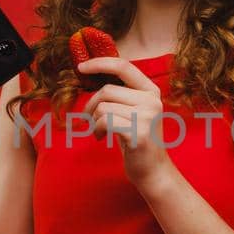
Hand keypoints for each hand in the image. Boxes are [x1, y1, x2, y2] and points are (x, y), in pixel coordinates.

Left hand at [75, 56, 176, 189]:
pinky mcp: (138, 133)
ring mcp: (146, 116)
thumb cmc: (136, 138)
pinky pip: (104, 122)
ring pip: (103, 107)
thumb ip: (120, 93)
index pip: (123, 66)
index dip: (100, 63)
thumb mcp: (133, 110)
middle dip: (91, 105)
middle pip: (106, 91)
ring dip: (93, 121)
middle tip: (88, 119)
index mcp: (151, 90)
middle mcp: (152, 100)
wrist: (153, 170)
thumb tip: (92, 72)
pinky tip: (100, 137)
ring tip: (99, 131)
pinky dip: (96, 130)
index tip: (81, 67)